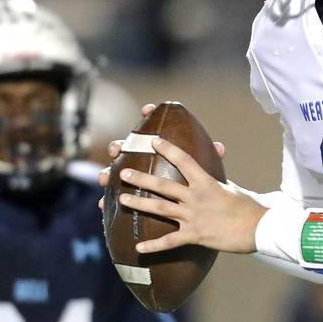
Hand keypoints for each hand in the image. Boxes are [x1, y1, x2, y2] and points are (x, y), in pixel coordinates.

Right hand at [96, 103, 224, 195]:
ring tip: (104, 178)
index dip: (150, 114)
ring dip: (107, 172)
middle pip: (128, 148)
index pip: (154, 126)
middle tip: (117, 148)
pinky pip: (114, 198)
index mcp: (161, 150)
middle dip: (120, 145)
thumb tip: (219, 148)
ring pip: (115, 172)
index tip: (148, 109)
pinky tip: (103, 205)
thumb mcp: (207, 176)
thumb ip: (211, 160)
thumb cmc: (200, 190)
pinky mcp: (130, 197)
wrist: (194, 212)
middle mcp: (143, 160)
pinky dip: (107, 201)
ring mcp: (133, 178)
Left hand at [113, 137, 263, 253]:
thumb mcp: (232, 187)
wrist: (260, 229)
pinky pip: (170, 241)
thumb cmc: (248, 207)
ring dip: (139, 203)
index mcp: (206, 183)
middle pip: (163, 186)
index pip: (184, 161)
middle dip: (141, 178)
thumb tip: (217, 153)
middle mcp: (196, 198)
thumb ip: (218, 174)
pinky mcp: (195, 236)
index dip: (168, 149)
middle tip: (123, 173)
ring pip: (160, 208)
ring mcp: (194, 217)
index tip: (154, 141)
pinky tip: (138, 247)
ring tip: (122, 199)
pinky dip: (153, 246)